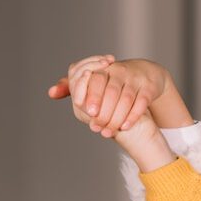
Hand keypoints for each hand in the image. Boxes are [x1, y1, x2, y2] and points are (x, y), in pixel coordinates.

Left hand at [47, 56, 170, 137]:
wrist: (146, 74)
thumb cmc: (114, 80)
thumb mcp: (95, 79)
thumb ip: (73, 86)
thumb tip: (51, 93)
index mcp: (103, 68)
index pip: (95, 80)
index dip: (91, 96)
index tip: (87, 112)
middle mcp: (119, 71)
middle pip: (111, 91)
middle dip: (104, 110)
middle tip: (96, 127)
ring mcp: (135, 79)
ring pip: (127, 98)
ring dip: (118, 116)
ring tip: (109, 131)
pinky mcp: (148, 87)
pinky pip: (141, 102)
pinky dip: (133, 115)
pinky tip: (125, 126)